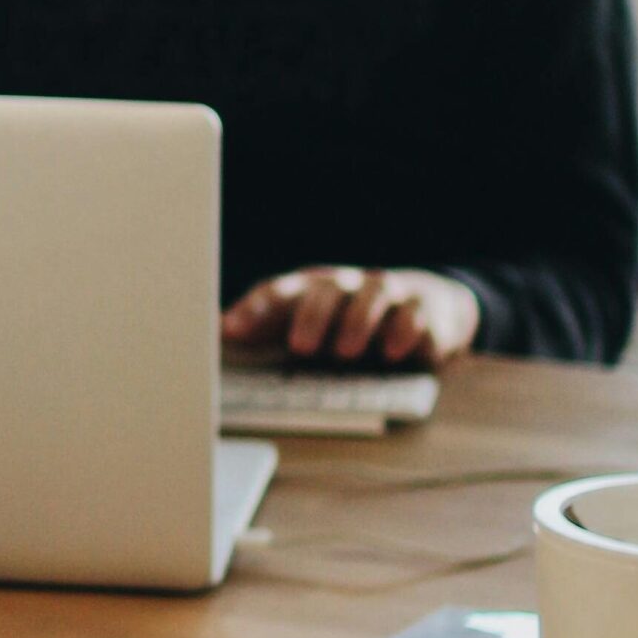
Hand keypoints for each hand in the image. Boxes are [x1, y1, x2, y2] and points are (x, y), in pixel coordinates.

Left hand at [219, 265, 480, 368]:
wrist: (426, 306)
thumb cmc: (350, 319)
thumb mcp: (306, 322)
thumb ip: (264, 327)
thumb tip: (211, 330)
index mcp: (311, 289)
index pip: (277, 291)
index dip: (253, 310)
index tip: (228, 331)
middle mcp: (347, 285)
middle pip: (327, 290)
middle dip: (311, 317)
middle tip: (300, 347)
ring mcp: (387, 293)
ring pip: (374, 294)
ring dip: (358, 321)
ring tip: (346, 352)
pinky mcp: (424, 307)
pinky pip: (416, 313)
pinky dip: (406, 330)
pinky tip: (395, 351)